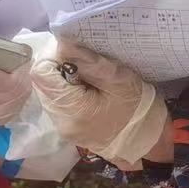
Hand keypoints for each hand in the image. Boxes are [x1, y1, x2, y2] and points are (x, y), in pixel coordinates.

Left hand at [31, 40, 168, 164]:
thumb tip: (63, 44)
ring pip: (48, 91)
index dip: (52, 54)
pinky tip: (86, 87)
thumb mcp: (119, 79)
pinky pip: (57, 101)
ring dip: (62, 77)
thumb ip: (89, 62)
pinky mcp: (66, 128)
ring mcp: (62, 127)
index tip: (72, 48)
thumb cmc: (138, 109)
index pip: (41, 73)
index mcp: (72, 110)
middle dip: (57, 65)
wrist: (147, 143)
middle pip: (41, 82)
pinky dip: (67, 89)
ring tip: (87, 74)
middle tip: (82, 59)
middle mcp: (60, 121)